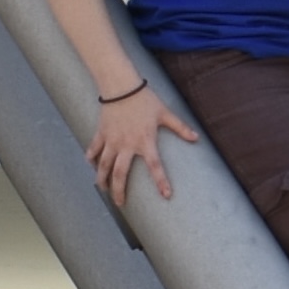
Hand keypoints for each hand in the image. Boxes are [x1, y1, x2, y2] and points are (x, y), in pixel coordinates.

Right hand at [91, 81, 196, 206]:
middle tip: (120, 203)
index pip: (155, 165)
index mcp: (144, 141)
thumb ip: (180, 127)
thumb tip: (197, 138)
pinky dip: (91, 157)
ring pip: (103, 165)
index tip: (166, 195)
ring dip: (102, 179)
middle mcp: (126, 144)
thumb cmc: (145, 99)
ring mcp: (111, 139)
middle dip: (118, 190)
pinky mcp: (101, 133)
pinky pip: (94, 149)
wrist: (121, 86)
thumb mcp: (165, 113)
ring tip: (102, 189)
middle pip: (119, 173)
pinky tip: (90, 165)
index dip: (161, 181)